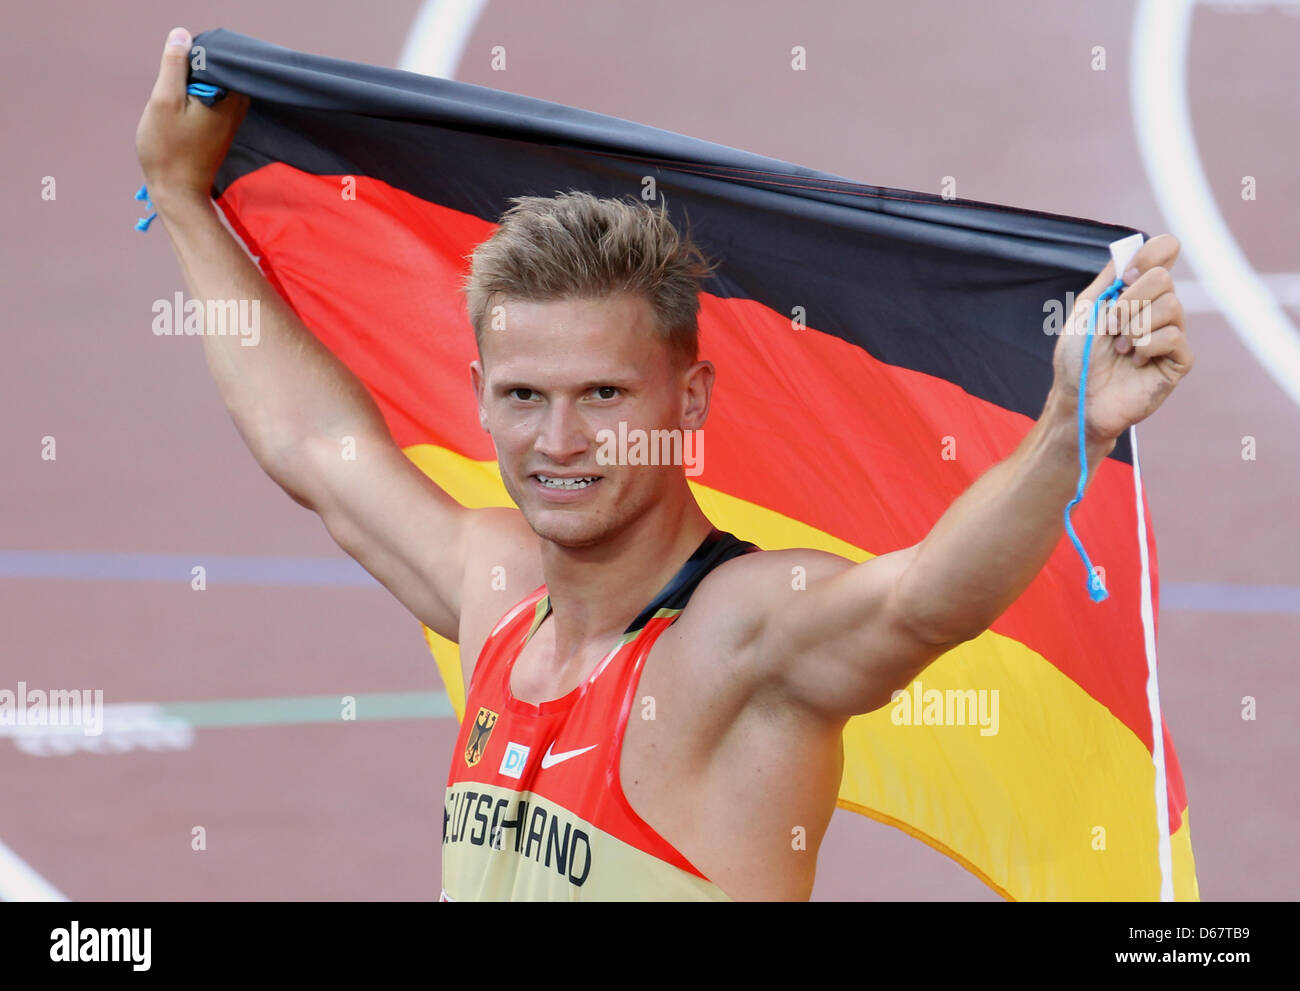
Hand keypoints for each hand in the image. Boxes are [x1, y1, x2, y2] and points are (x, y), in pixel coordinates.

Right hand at [135, 27, 249, 205]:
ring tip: (179, 103)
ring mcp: (232, 120)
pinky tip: (183, 113)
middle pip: (217, 73)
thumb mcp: (164, 100)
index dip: (193, 59)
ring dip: (194, 88)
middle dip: (194, 74)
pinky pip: (214, 102)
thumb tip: (182, 35)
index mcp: (228, 97)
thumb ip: (175, 66)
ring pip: (214, 87)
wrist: (177, 192)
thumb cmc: (168, 149)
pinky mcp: (223, 130)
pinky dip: (197, 101)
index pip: (218, 59)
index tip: (177, 75)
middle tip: (176, 90)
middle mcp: (237, 108)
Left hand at [1048, 233, 1194, 444]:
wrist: (1078, 398)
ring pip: (1171, 306)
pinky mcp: (1179, 361)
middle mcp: (1159, 309)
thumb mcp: (1086, 310)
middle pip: (1164, 279)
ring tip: (1119, 348)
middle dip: (1128, 302)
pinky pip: (1174, 336)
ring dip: (1134, 327)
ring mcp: (1172, 334)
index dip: (1151, 255)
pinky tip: (1134, 362)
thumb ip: (1109, 278)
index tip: (1125, 277)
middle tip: (1110, 326)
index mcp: (1139, 292)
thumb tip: (1130, 246)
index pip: (1165, 251)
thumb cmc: (1078, 358)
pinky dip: (1146, 346)